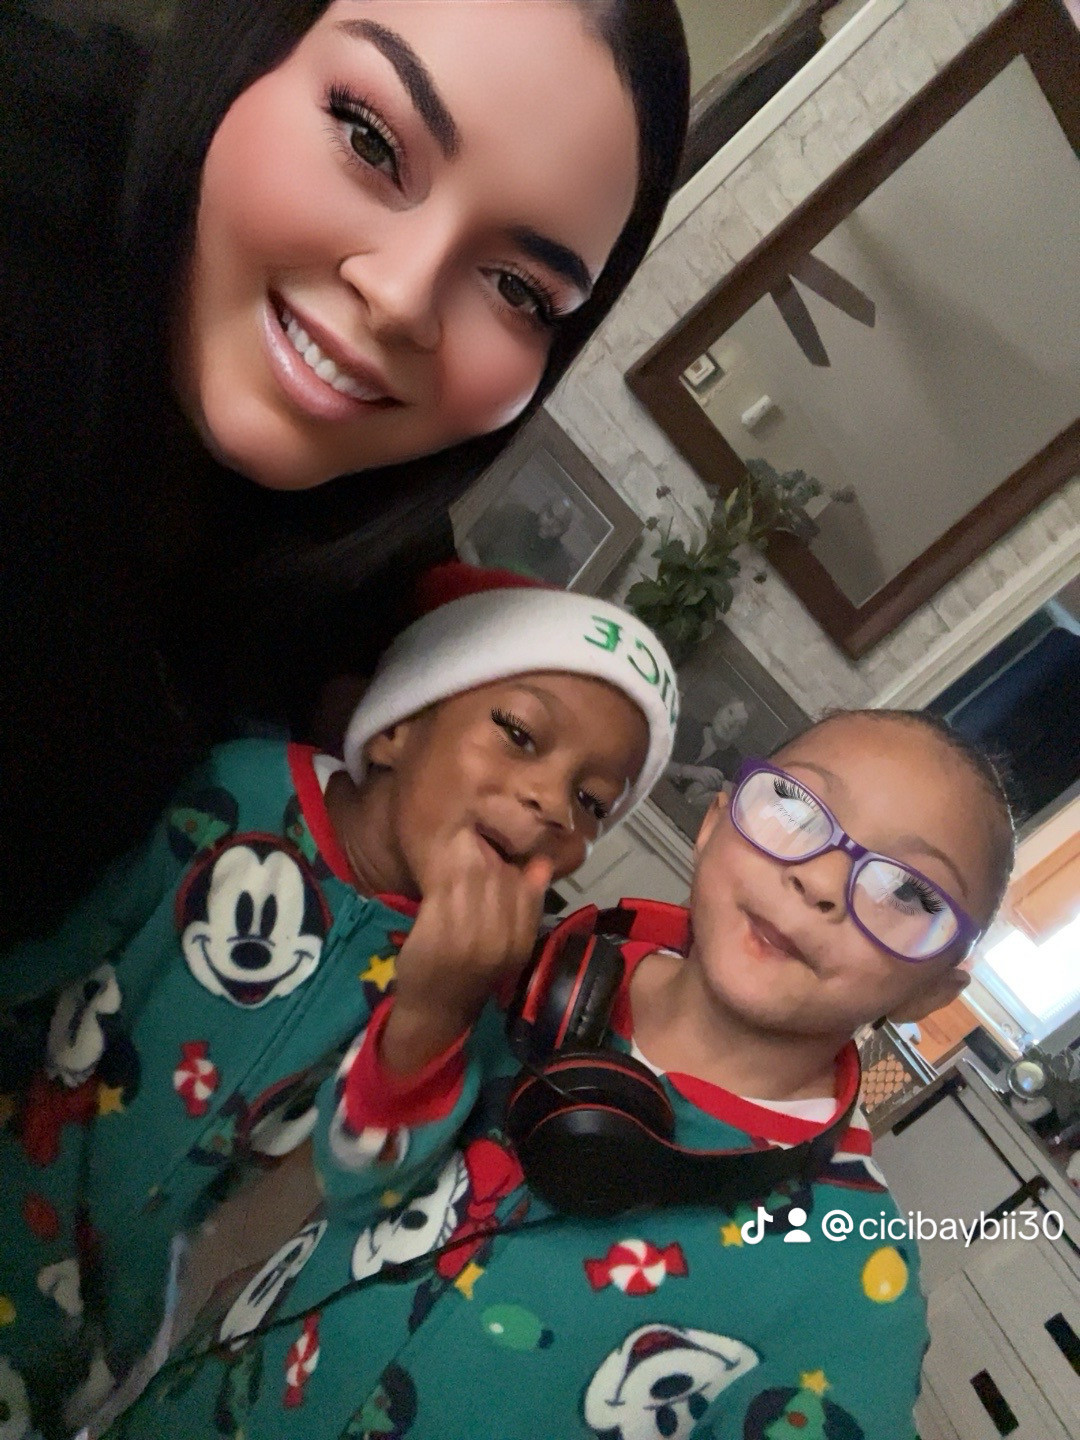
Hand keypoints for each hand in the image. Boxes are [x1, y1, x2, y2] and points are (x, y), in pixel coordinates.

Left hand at [381, 827, 553, 1074]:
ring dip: (466, 856)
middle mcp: (498, 941)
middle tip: (475, 836)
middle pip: (499, 878)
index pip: (526, 888)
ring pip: (472, 877)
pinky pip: (444, 887)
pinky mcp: (435, 933)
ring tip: (459, 842)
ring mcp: (466, 938)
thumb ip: (525, 906)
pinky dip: (443, 870)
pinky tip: (439, 863)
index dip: (513, 864)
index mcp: (520, 943)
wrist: (437, 1011)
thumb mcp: (510, 945)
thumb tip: (543, 864)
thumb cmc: (474, 974)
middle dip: (488, 854)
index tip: (501, 850)